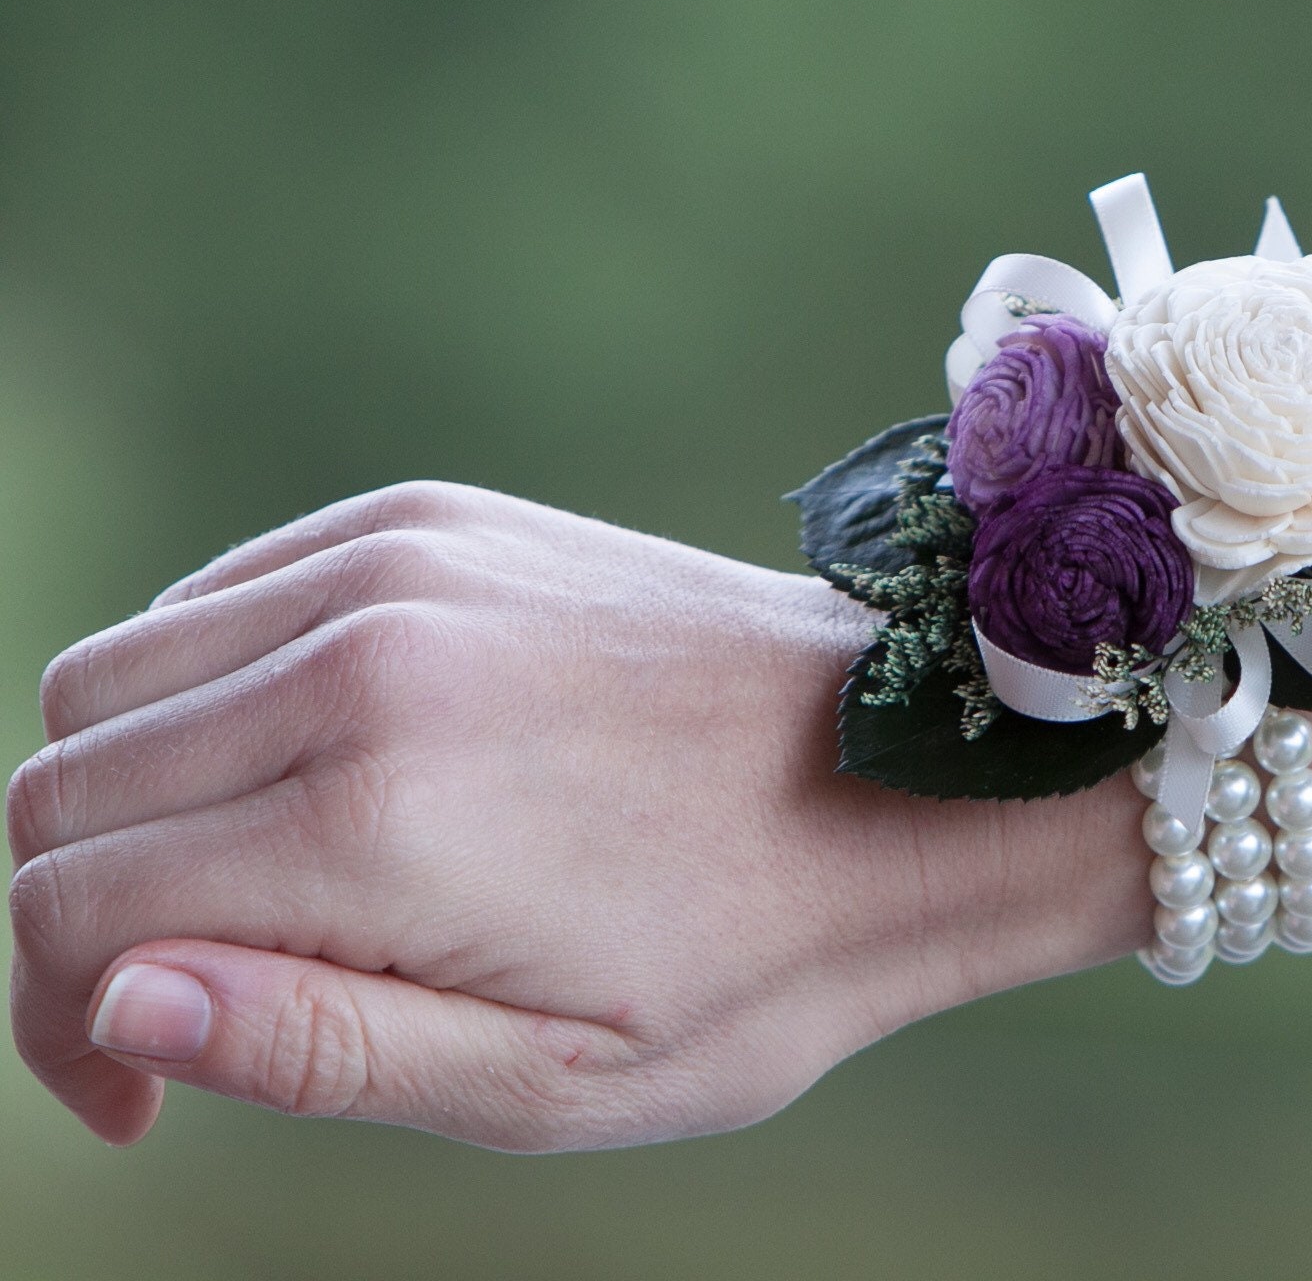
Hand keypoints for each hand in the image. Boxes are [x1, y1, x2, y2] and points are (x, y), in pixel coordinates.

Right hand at [8, 482, 1140, 1149]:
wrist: (916, 776)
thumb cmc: (753, 960)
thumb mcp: (553, 1082)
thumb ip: (313, 1049)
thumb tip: (116, 1004)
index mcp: (378, 819)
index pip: (72, 905)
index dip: (59, 1029)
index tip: (140, 1101)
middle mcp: (363, 658)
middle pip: (65, 776)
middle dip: (77, 915)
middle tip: (193, 1007)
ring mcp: (402, 564)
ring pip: (119, 676)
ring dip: (136, 799)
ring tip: (262, 897)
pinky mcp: (438, 519)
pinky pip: (225, 596)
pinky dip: (207, 693)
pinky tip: (309, 778)